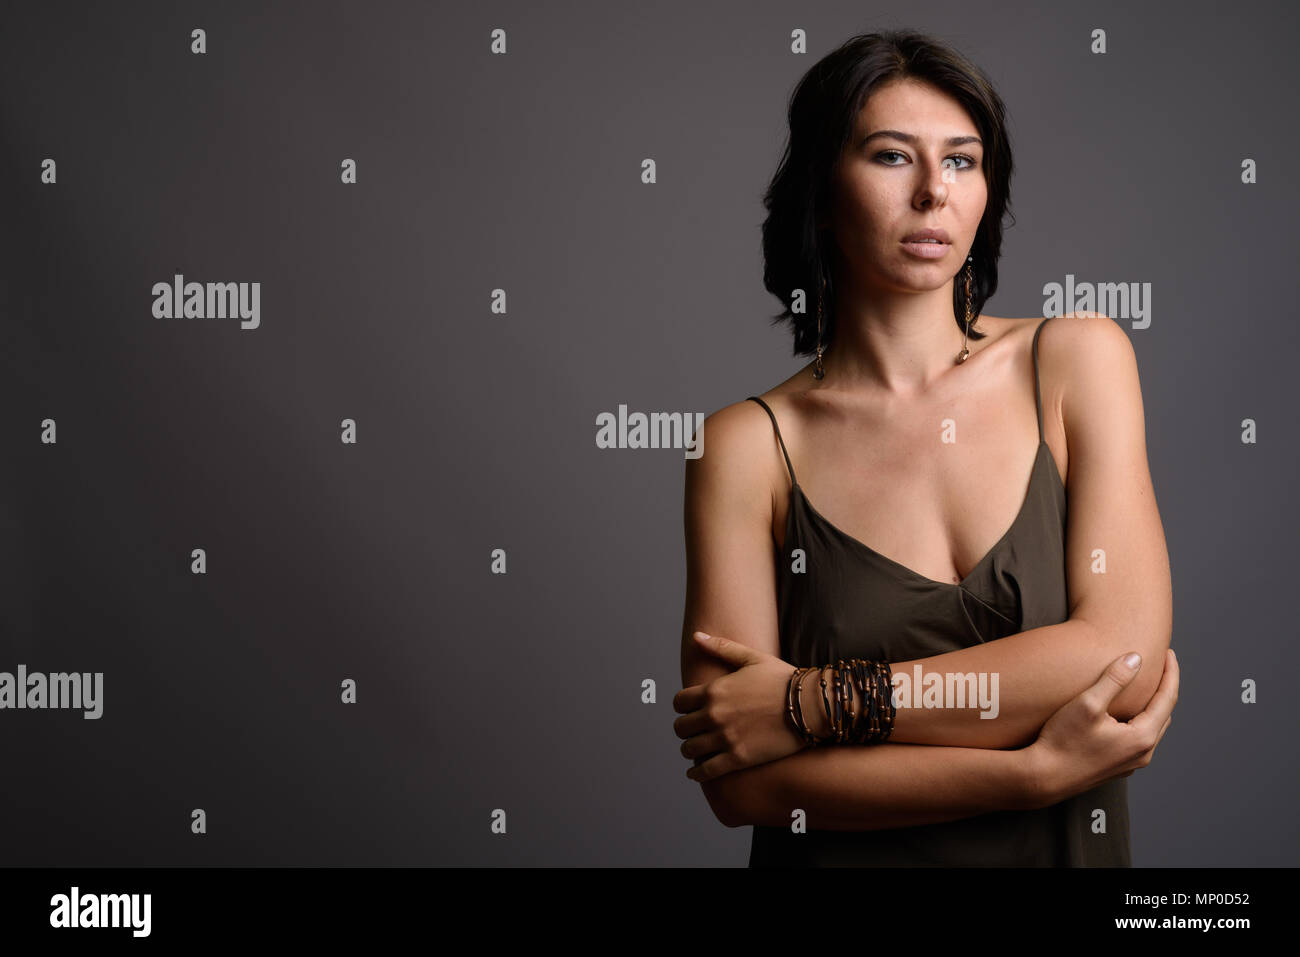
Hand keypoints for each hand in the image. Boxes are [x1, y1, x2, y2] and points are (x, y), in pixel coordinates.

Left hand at [672, 632, 804, 782]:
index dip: (682, 707)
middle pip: (680, 727)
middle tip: (693, 731)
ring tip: (697, 750)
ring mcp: (725, 738)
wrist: (810, 706)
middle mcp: (714, 714)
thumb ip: (721, 647)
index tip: (689, 711)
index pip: (679, 702)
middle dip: (685, 729)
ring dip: (690, 750)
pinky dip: (697, 773)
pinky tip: (697, 772)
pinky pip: (705, 771)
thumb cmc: (783, 679)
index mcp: (714, 690)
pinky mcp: (737, 759)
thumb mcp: (752, 657)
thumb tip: (696, 635)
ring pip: (689, 750)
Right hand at [1023, 648, 1178, 808]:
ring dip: (1151, 706)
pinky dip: (1138, 721)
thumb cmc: (1062, 741)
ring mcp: (1130, 764)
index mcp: (1142, 737)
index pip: (1167, 699)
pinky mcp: (1116, 768)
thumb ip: (1115, 679)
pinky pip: (1137, 740)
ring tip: (1144, 686)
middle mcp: (1142, 754)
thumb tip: (1136, 658)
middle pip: (1163, 714)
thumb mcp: (1088, 703)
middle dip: (1164, 688)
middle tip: (1160, 665)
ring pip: (1151, 729)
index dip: (1171, 673)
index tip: (1169, 652)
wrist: (1043, 778)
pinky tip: (1124, 714)